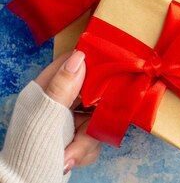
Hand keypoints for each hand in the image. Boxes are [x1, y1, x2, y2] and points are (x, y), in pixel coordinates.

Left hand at [34, 51, 100, 173]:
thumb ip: (63, 87)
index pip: (72, 64)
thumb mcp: (48, 116)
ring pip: (98, 117)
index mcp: (47, 89)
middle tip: (88, 125)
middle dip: (95, 114)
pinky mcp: (78, 136)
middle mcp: (61, 102)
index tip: (111, 68)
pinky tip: (69, 159)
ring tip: (67, 155)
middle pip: (93, 93)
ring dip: (87, 140)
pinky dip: (86, 151)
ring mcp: (70, 120)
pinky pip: (96, 136)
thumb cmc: (32, 149)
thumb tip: (80, 56)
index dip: (93, 63)